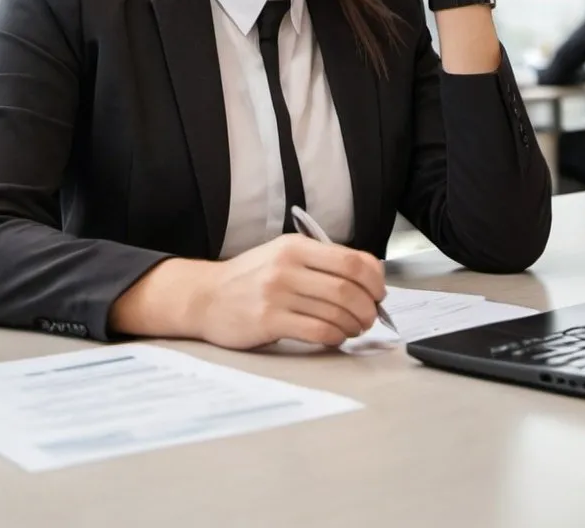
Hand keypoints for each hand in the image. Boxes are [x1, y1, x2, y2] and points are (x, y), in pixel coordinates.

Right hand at [197, 235, 384, 349]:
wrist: (206, 296)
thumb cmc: (250, 277)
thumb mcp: (283, 255)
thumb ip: (320, 261)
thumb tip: (368, 276)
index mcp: (296, 246)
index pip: (351, 261)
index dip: (374, 280)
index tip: (379, 292)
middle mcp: (287, 266)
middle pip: (347, 288)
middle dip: (368, 307)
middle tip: (370, 317)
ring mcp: (277, 294)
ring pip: (335, 311)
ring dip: (353, 325)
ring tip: (354, 328)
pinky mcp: (269, 321)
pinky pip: (317, 331)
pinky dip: (335, 337)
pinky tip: (335, 338)